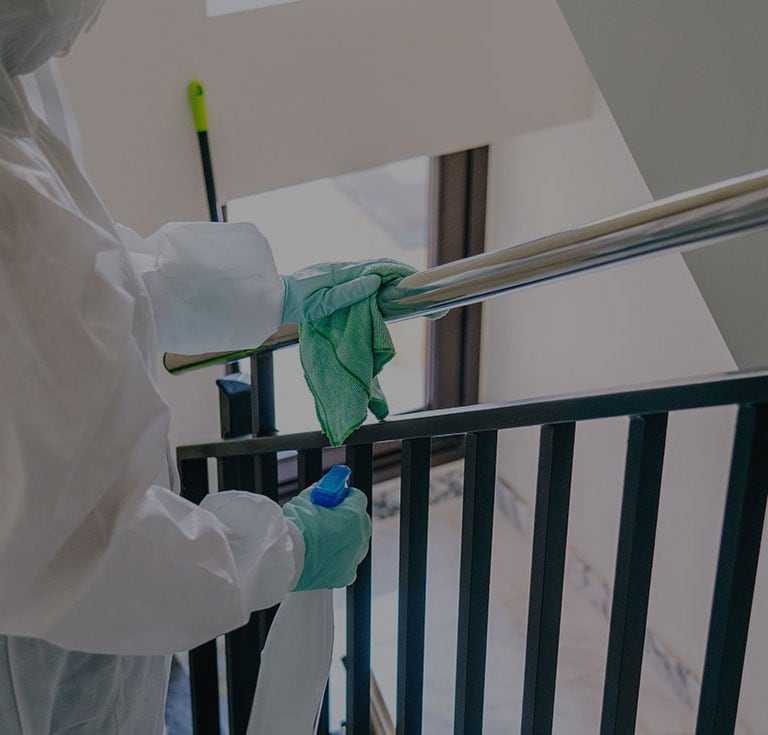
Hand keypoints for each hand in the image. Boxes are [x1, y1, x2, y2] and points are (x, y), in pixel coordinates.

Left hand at [281, 260, 415, 324]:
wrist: (277, 299)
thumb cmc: (298, 303)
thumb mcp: (323, 302)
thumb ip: (349, 292)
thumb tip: (375, 280)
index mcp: (344, 272)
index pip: (379, 267)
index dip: (400, 271)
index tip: (417, 278)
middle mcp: (344, 269)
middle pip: (380, 265)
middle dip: (401, 271)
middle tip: (422, 281)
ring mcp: (341, 273)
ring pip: (373, 269)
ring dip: (393, 274)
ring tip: (411, 282)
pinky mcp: (338, 279)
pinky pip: (364, 276)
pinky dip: (380, 278)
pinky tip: (387, 285)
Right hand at [283, 487, 371, 590]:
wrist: (285, 559)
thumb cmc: (294, 528)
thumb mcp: (306, 500)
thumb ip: (320, 493)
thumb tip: (323, 491)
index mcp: (353, 515)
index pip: (357, 497)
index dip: (343, 496)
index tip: (334, 498)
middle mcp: (360, 536)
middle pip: (358, 520)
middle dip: (345, 517)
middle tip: (326, 517)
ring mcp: (354, 557)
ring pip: (354, 543)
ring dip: (343, 538)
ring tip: (320, 539)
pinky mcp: (346, 575)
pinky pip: (347, 562)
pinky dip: (338, 558)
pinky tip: (322, 556)